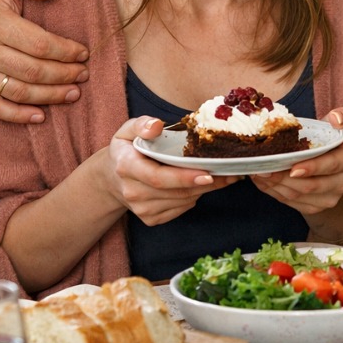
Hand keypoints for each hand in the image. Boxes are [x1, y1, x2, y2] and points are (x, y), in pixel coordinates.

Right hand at [0, 0, 89, 122]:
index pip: (39, 44)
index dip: (65, 52)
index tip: (84, 53)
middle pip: (32, 71)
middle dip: (64, 75)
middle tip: (84, 74)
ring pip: (18, 91)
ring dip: (50, 96)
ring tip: (73, 93)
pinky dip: (18, 116)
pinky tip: (41, 115)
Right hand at [104, 117, 234, 225]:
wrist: (111, 178)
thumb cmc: (126, 149)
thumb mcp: (128, 130)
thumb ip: (142, 124)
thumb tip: (156, 125)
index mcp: (126, 167)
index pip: (158, 177)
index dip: (184, 178)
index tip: (208, 174)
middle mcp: (132, 192)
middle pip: (176, 192)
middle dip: (207, 184)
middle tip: (231, 173)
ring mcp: (141, 209)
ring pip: (183, 201)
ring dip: (205, 190)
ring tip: (224, 176)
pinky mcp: (151, 219)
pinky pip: (181, 209)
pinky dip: (195, 197)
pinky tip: (201, 185)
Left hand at [251, 107, 342, 215]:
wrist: (337, 157)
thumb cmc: (336, 134)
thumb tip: (337, 120)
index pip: (332, 165)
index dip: (313, 168)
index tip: (293, 168)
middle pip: (310, 186)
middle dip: (283, 178)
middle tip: (263, 168)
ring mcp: (330, 197)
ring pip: (297, 196)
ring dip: (275, 185)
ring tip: (258, 171)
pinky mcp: (315, 206)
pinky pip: (291, 203)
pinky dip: (273, 192)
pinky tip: (263, 180)